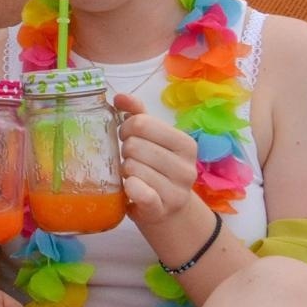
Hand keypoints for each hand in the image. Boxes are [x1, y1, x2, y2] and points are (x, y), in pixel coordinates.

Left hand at [115, 92, 199, 226]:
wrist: (168, 209)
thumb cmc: (157, 168)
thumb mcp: (153, 139)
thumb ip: (138, 114)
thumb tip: (119, 96)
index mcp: (186, 144)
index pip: (142, 123)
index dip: (125, 127)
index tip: (126, 136)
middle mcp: (186, 168)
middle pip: (134, 145)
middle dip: (124, 150)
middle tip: (129, 158)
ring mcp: (177, 191)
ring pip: (132, 168)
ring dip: (124, 170)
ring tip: (132, 174)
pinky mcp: (162, 209)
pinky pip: (141, 192)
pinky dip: (131, 187)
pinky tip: (129, 187)